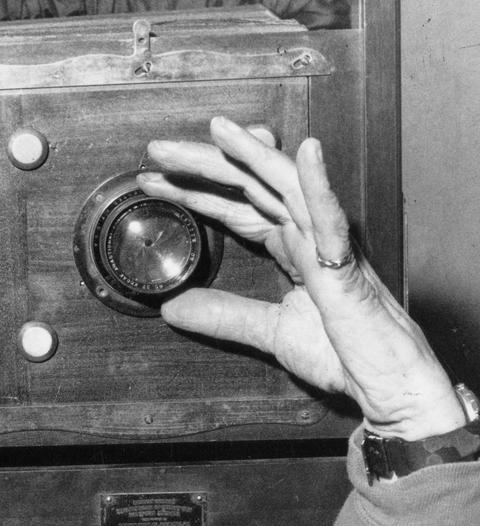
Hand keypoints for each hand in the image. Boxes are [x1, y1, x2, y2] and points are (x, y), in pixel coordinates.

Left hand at [137, 116, 463, 439]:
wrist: (383, 385)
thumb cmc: (343, 354)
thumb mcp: (267, 331)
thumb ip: (222, 315)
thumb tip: (173, 309)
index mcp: (293, 245)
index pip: (234, 205)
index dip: (193, 190)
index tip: (153, 181)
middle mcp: (308, 232)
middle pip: (249, 185)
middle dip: (203, 165)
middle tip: (157, 151)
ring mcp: (328, 242)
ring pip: (283, 185)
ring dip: (249, 154)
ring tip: (216, 129)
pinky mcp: (347, 262)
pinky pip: (331, 216)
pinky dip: (317, 183)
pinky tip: (305, 151)